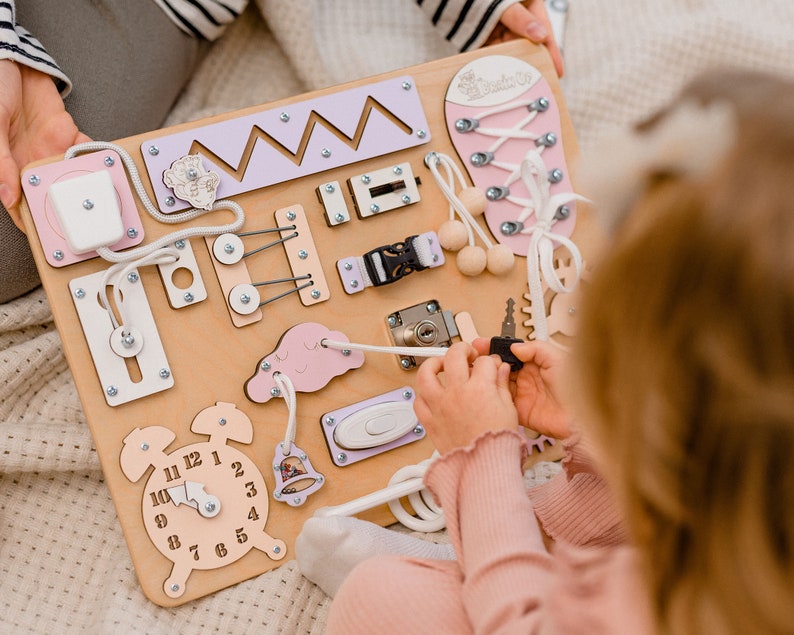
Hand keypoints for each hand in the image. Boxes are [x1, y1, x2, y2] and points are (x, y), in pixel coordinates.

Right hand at [0, 60, 89, 229]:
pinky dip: (96, 157)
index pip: (20, 203)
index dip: (33, 223)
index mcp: (6, 165)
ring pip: (71, 175)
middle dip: (67, 209)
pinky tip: (107, 169)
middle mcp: (30, 161)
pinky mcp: (67, 133)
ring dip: (86, 185)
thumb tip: (8, 197)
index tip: (50, 242)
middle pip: (51, 194)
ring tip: (102, 202)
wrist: (11, 58)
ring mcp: (50, 148)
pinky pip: (84, 149)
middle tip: (86, 226)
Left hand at [414, 342, 517, 454]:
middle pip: (454, 356)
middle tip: (467, 355)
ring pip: (426, 373)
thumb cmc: (497, 444)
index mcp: (479, 388)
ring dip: (434, 364)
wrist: (483, 467)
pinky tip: (431, 393)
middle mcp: (456, 393)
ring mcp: (439, 405)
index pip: (484, 362)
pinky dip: (423, 394)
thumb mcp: (509, 410)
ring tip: (441, 364)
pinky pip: (418, 401)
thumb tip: (501, 370)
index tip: (492, 365)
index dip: (491, 361)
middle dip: (463, 349)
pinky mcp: (429, 420)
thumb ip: (502, 386)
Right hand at [473, 338, 570, 438]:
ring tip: (477, 373)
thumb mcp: (558, 358)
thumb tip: (516, 347)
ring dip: (487, 379)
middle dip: (486, 362)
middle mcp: (527, 378)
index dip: (495, 348)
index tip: (481, 344)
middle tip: (475, 359)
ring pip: (497, 384)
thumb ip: (536, 348)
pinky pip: (501, 403)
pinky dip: (493, 397)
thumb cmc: (578, 388)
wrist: (582, 417)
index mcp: (536, 364)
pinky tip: (486, 390)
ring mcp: (522, 395)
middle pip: (500, 367)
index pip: (510, 353)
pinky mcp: (520, 411)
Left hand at [487, 1, 563, 76]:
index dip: (552, 53)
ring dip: (509, 65)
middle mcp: (517, 22)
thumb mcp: (506, 3)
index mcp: (530, 8)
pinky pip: (492, 53)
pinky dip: (492, 63)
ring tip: (512, 82)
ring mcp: (501, 30)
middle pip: (527, 46)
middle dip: (529, 63)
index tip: (558, 72)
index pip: (544, 34)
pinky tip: (493, 74)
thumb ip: (520, 18)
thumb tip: (541, 36)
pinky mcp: (486, 38)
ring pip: (509, 52)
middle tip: (534, 83)